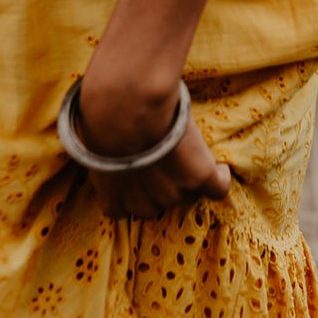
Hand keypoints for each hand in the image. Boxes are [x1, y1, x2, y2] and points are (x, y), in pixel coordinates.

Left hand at [78, 74, 230, 219]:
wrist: (128, 108)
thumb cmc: (104, 121)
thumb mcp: (97, 151)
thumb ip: (109, 163)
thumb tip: (112, 150)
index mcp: (114, 202)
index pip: (128, 209)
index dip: (138, 190)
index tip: (142, 172)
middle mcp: (145, 206)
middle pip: (163, 202)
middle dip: (164, 184)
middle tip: (168, 158)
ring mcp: (175, 194)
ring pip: (190, 193)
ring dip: (190, 178)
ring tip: (190, 153)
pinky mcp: (200, 178)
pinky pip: (219, 188)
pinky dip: (220, 177)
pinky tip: (219, 166)